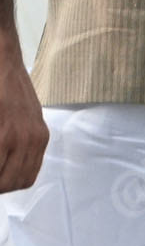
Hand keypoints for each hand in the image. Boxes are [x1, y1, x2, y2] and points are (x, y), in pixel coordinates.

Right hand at [0, 45, 46, 193]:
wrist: (2, 61)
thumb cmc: (7, 89)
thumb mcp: (23, 117)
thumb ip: (21, 142)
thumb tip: (7, 169)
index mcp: (40, 138)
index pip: (25, 179)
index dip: (5, 184)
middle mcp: (32, 139)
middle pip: (11, 183)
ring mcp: (16, 135)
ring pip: (2, 179)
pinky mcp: (2, 132)